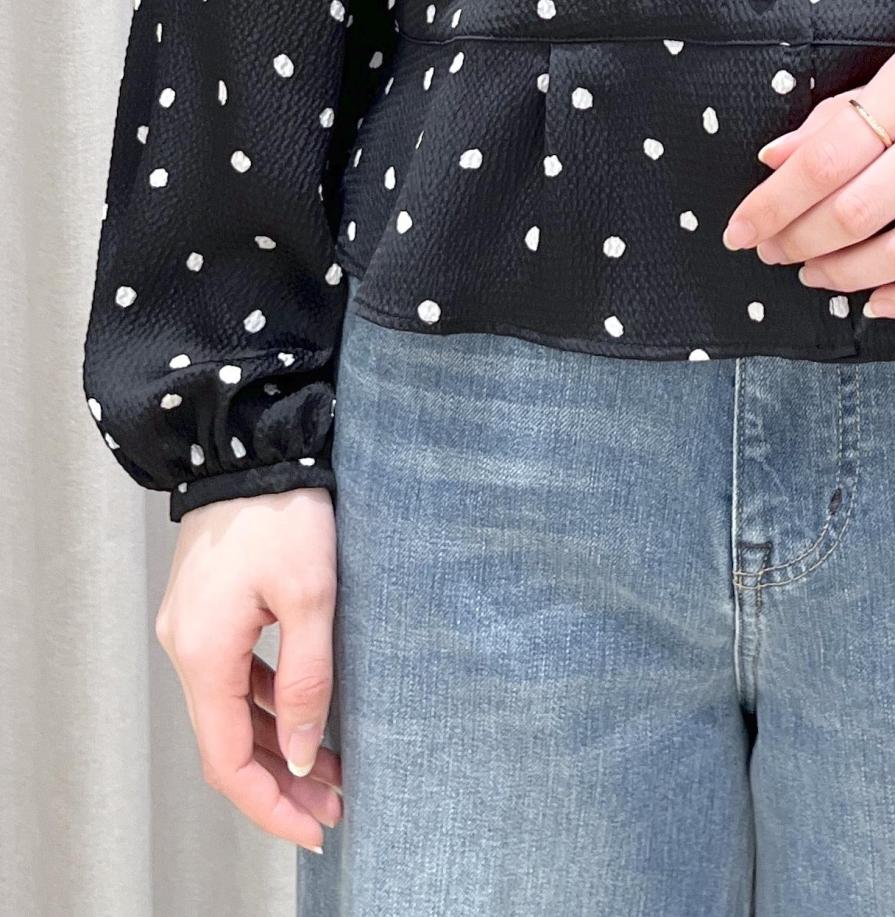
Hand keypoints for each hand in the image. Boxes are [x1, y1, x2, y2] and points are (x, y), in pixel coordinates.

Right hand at [155, 486, 341, 854]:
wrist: (249, 441)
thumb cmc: (284, 509)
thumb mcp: (312, 595)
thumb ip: (307, 679)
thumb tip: (301, 753)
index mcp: (204, 653)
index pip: (228, 760)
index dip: (270, 804)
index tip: (316, 827)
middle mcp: (186, 648)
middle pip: (227, 742)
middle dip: (280, 782)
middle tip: (335, 806)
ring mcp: (193, 628)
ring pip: (232, 710)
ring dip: (278, 743)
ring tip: (333, 768)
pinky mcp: (209, 608)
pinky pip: (234, 675)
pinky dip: (268, 703)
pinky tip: (306, 713)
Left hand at [721, 9, 894, 319]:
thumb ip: (846, 115)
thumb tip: (774, 162)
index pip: (828, 155)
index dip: (774, 203)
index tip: (741, 230)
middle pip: (860, 210)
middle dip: (801, 243)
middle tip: (775, 254)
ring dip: (847, 275)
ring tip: (818, 275)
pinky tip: (878, 302)